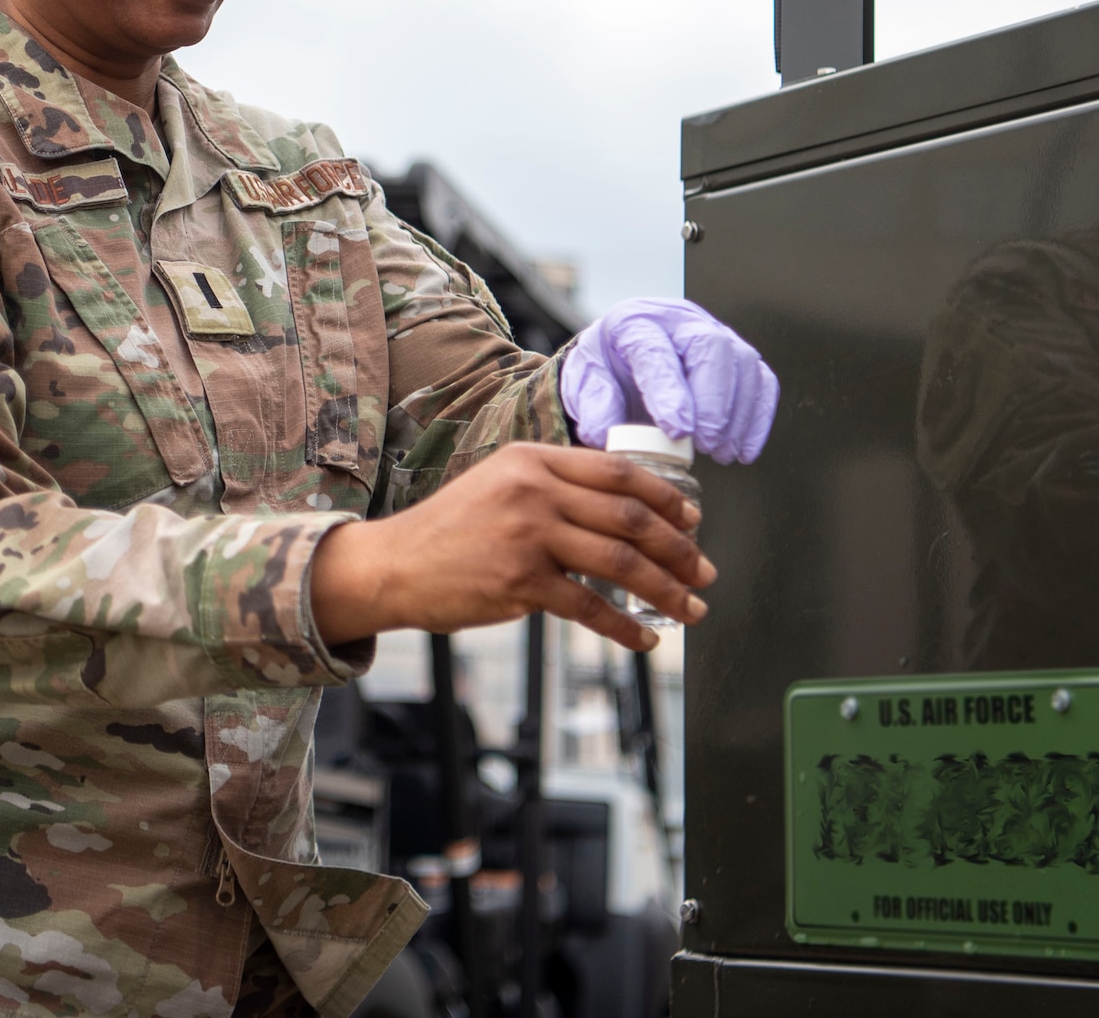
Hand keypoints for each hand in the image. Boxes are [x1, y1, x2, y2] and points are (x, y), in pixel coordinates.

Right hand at [309, 442, 714, 651]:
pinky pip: (589, 606)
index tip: (693, 521)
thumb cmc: (451, 531)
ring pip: (619, 561)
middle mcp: (534, 489)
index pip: (618, 471)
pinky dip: (624, 627)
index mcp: (534, 459)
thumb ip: (553, 488)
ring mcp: (528, 534)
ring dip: (665, 589)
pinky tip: (643, 640)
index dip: (665, 497)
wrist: (393, 565)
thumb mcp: (501, 485)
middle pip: (629, 516)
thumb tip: (621, 513)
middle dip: (678, 549)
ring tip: (690, 609)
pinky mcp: (520, 581)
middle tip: (704, 573)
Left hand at [561, 298, 778, 463]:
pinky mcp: (737, 355)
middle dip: (712, 401)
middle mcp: (679, 320)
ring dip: (737, 414)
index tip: (677, 430)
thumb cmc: (606, 370)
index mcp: (636, 323)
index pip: (656, 350)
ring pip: (742, 362)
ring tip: (721, 452)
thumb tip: (605, 433)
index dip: (671, 392)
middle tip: (704, 443)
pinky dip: (757, 416)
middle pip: (710, 347)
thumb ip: (592, 405)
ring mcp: (714, 333)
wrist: (620, 360)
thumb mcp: (584, 384)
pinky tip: (743, 447)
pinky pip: (761, 379)